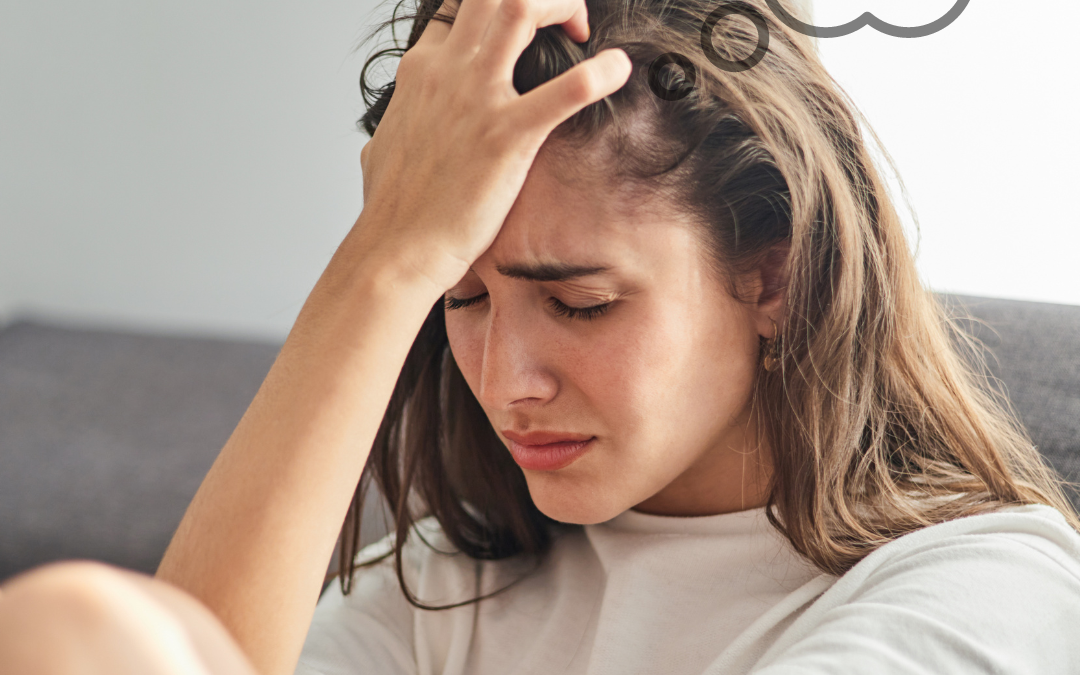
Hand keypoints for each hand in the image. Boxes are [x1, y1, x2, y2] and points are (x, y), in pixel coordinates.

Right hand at [351, 0, 631, 293]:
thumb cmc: (391, 211)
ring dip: (560, 5)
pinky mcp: (506, 137)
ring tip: (584, 33)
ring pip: (520, 6)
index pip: (459, 8)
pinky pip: (566, 90)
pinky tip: (620, 71)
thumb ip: (396, 128)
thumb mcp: (381, 150)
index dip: (494, 10)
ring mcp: (475, 99)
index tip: (525, 32)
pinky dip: (600, 74)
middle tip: (566, 25)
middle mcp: (447, 72)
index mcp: (421, 72)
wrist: (395, 250)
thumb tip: (388, 136)